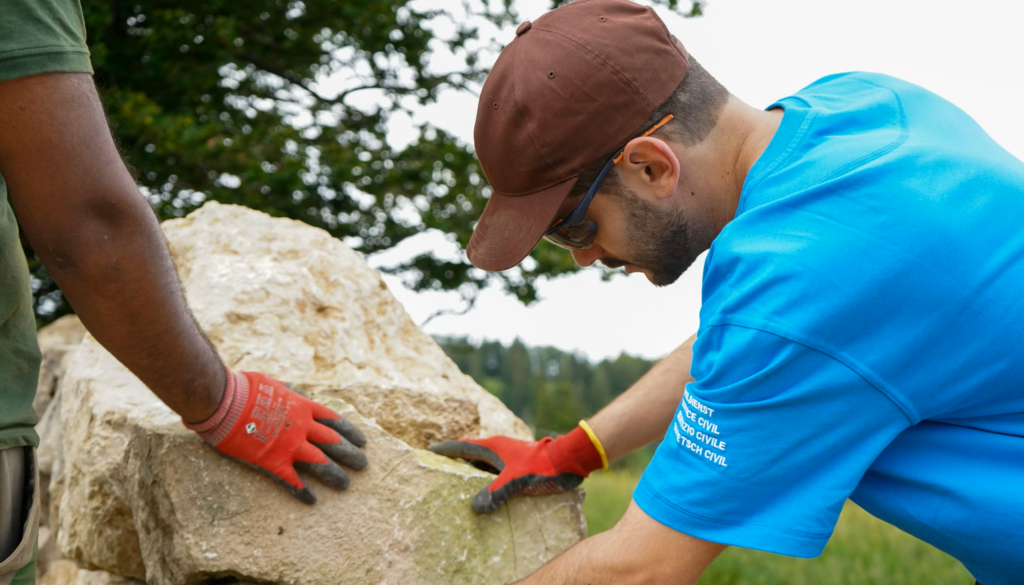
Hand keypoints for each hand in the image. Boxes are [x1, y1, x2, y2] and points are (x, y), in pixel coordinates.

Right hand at [184, 369, 367, 503]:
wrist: (223, 401)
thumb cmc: (243, 388)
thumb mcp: (272, 384)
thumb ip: (286, 391)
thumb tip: (293, 389)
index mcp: (302, 406)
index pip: (334, 420)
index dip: (350, 431)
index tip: (362, 440)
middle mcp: (302, 426)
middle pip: (334, 442)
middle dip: (351, 454)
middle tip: (363, 464)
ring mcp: (290, 444)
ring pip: (321, 463)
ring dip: (335, 475)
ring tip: (346, 484)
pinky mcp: (273, 461)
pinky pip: (293, 480)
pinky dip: (303, 492)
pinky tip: (312, 501)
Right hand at [429, 423, 605, 512]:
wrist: (569, 460)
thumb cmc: (541, 467)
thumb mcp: (515, 481)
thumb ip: (494, 493)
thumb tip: (475, 508)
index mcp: (493, 447)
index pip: (462, 446)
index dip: (446, 449)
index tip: (429, 449)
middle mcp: (499, 448)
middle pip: (471, 453)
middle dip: (456, 460)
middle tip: (439, 468)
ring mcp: (510, 456)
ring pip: (485, 463)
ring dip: (472, 471)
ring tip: (457, 482)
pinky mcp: (520, 465)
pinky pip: (497, 472)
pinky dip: (487, 479)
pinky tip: (486, 492)